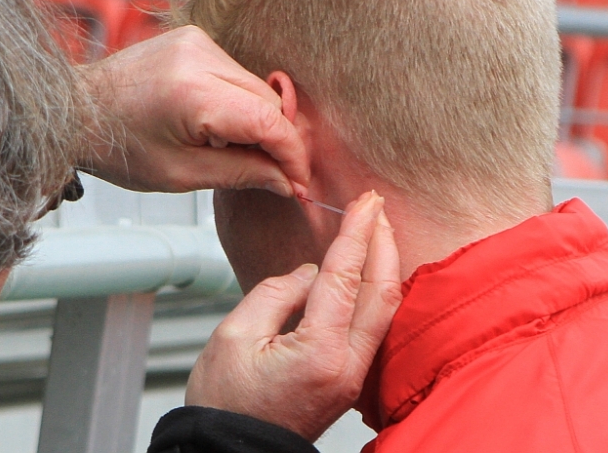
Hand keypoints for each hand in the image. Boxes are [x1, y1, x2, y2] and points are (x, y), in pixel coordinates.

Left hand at [80, 26, 309, 194]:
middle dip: (276, 141)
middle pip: (269, 102)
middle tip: (270, 175)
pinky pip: (237, 74)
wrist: (78, 110)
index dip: (292, 155)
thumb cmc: (119, 146)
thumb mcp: (181, 174)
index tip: (298, 183)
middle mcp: (199, 56)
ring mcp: (198, 42)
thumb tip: (288, 181)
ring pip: (258, 87)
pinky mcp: (195, 38)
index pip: (269, 121)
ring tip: (225, 148)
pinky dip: (238, 102)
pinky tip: (214, 124)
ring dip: (257, 121)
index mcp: (193, 92)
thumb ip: (242, 174)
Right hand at [185, 192, 401, 441]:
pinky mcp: (347, 382)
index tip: (365, 202)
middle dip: (383, 242)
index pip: (346, 278)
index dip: (357, 233)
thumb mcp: (234, 336)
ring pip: (383, 311)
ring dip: (382, 266)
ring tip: (375, 231)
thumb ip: (275, 293)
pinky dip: (373, 292)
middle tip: (376, 207)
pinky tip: (365, 274)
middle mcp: (346, 367)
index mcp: (319, 352)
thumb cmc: (224, 405)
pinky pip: (373, 328)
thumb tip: (308, 274)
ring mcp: (351, 378)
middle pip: (382, 293)